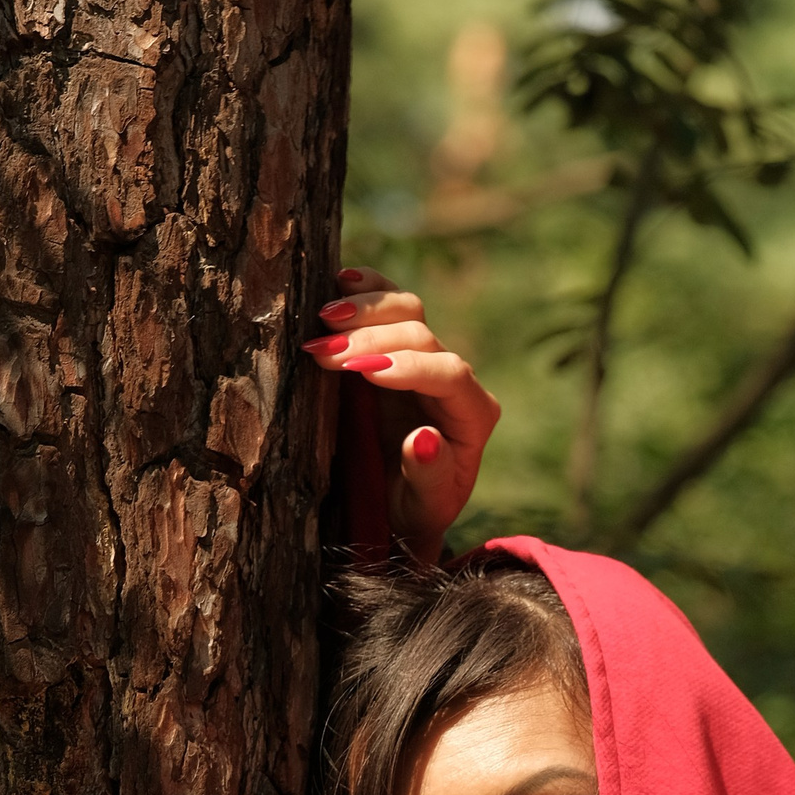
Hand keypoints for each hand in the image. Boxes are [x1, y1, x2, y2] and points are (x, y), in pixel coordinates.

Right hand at [302, 273, 500, 564]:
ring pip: (406, 309)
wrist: (398, 506)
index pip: (450, 374)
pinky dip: (364, 288)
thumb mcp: (424, 510)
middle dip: (372, 339)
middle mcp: (453, 379)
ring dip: (363, 309)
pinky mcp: (394, 344)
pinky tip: (338, 282)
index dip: (410, 367)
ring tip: (322, 319)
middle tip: (323, 352)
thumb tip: (424, 439)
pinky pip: (386, 302)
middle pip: (422, 334)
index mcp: (473, 415)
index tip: (365, 373)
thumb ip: (429, 477)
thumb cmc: (414, 512)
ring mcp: (423, 355)